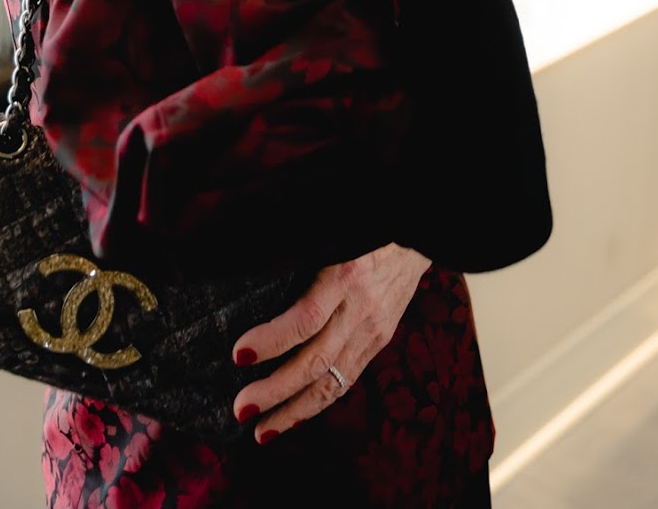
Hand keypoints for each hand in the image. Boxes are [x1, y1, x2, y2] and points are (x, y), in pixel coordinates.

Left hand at [230, 243, 431, 441]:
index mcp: (345, 275)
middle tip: (240, 409)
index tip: (238, 353)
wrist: (419, 232)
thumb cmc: (364, 228)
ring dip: (295, 411)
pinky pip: (347, 378)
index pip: (306, 318)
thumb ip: (299, 252)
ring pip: (333, 381)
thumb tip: (251, 265)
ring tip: (261, 430)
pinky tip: (294, 415)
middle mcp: (361, 309)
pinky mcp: (380, 340)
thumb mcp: (334, 232)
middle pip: (316, 360)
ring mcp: (374, 329)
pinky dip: (318, 402)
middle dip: (276, 390)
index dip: (272, 340)